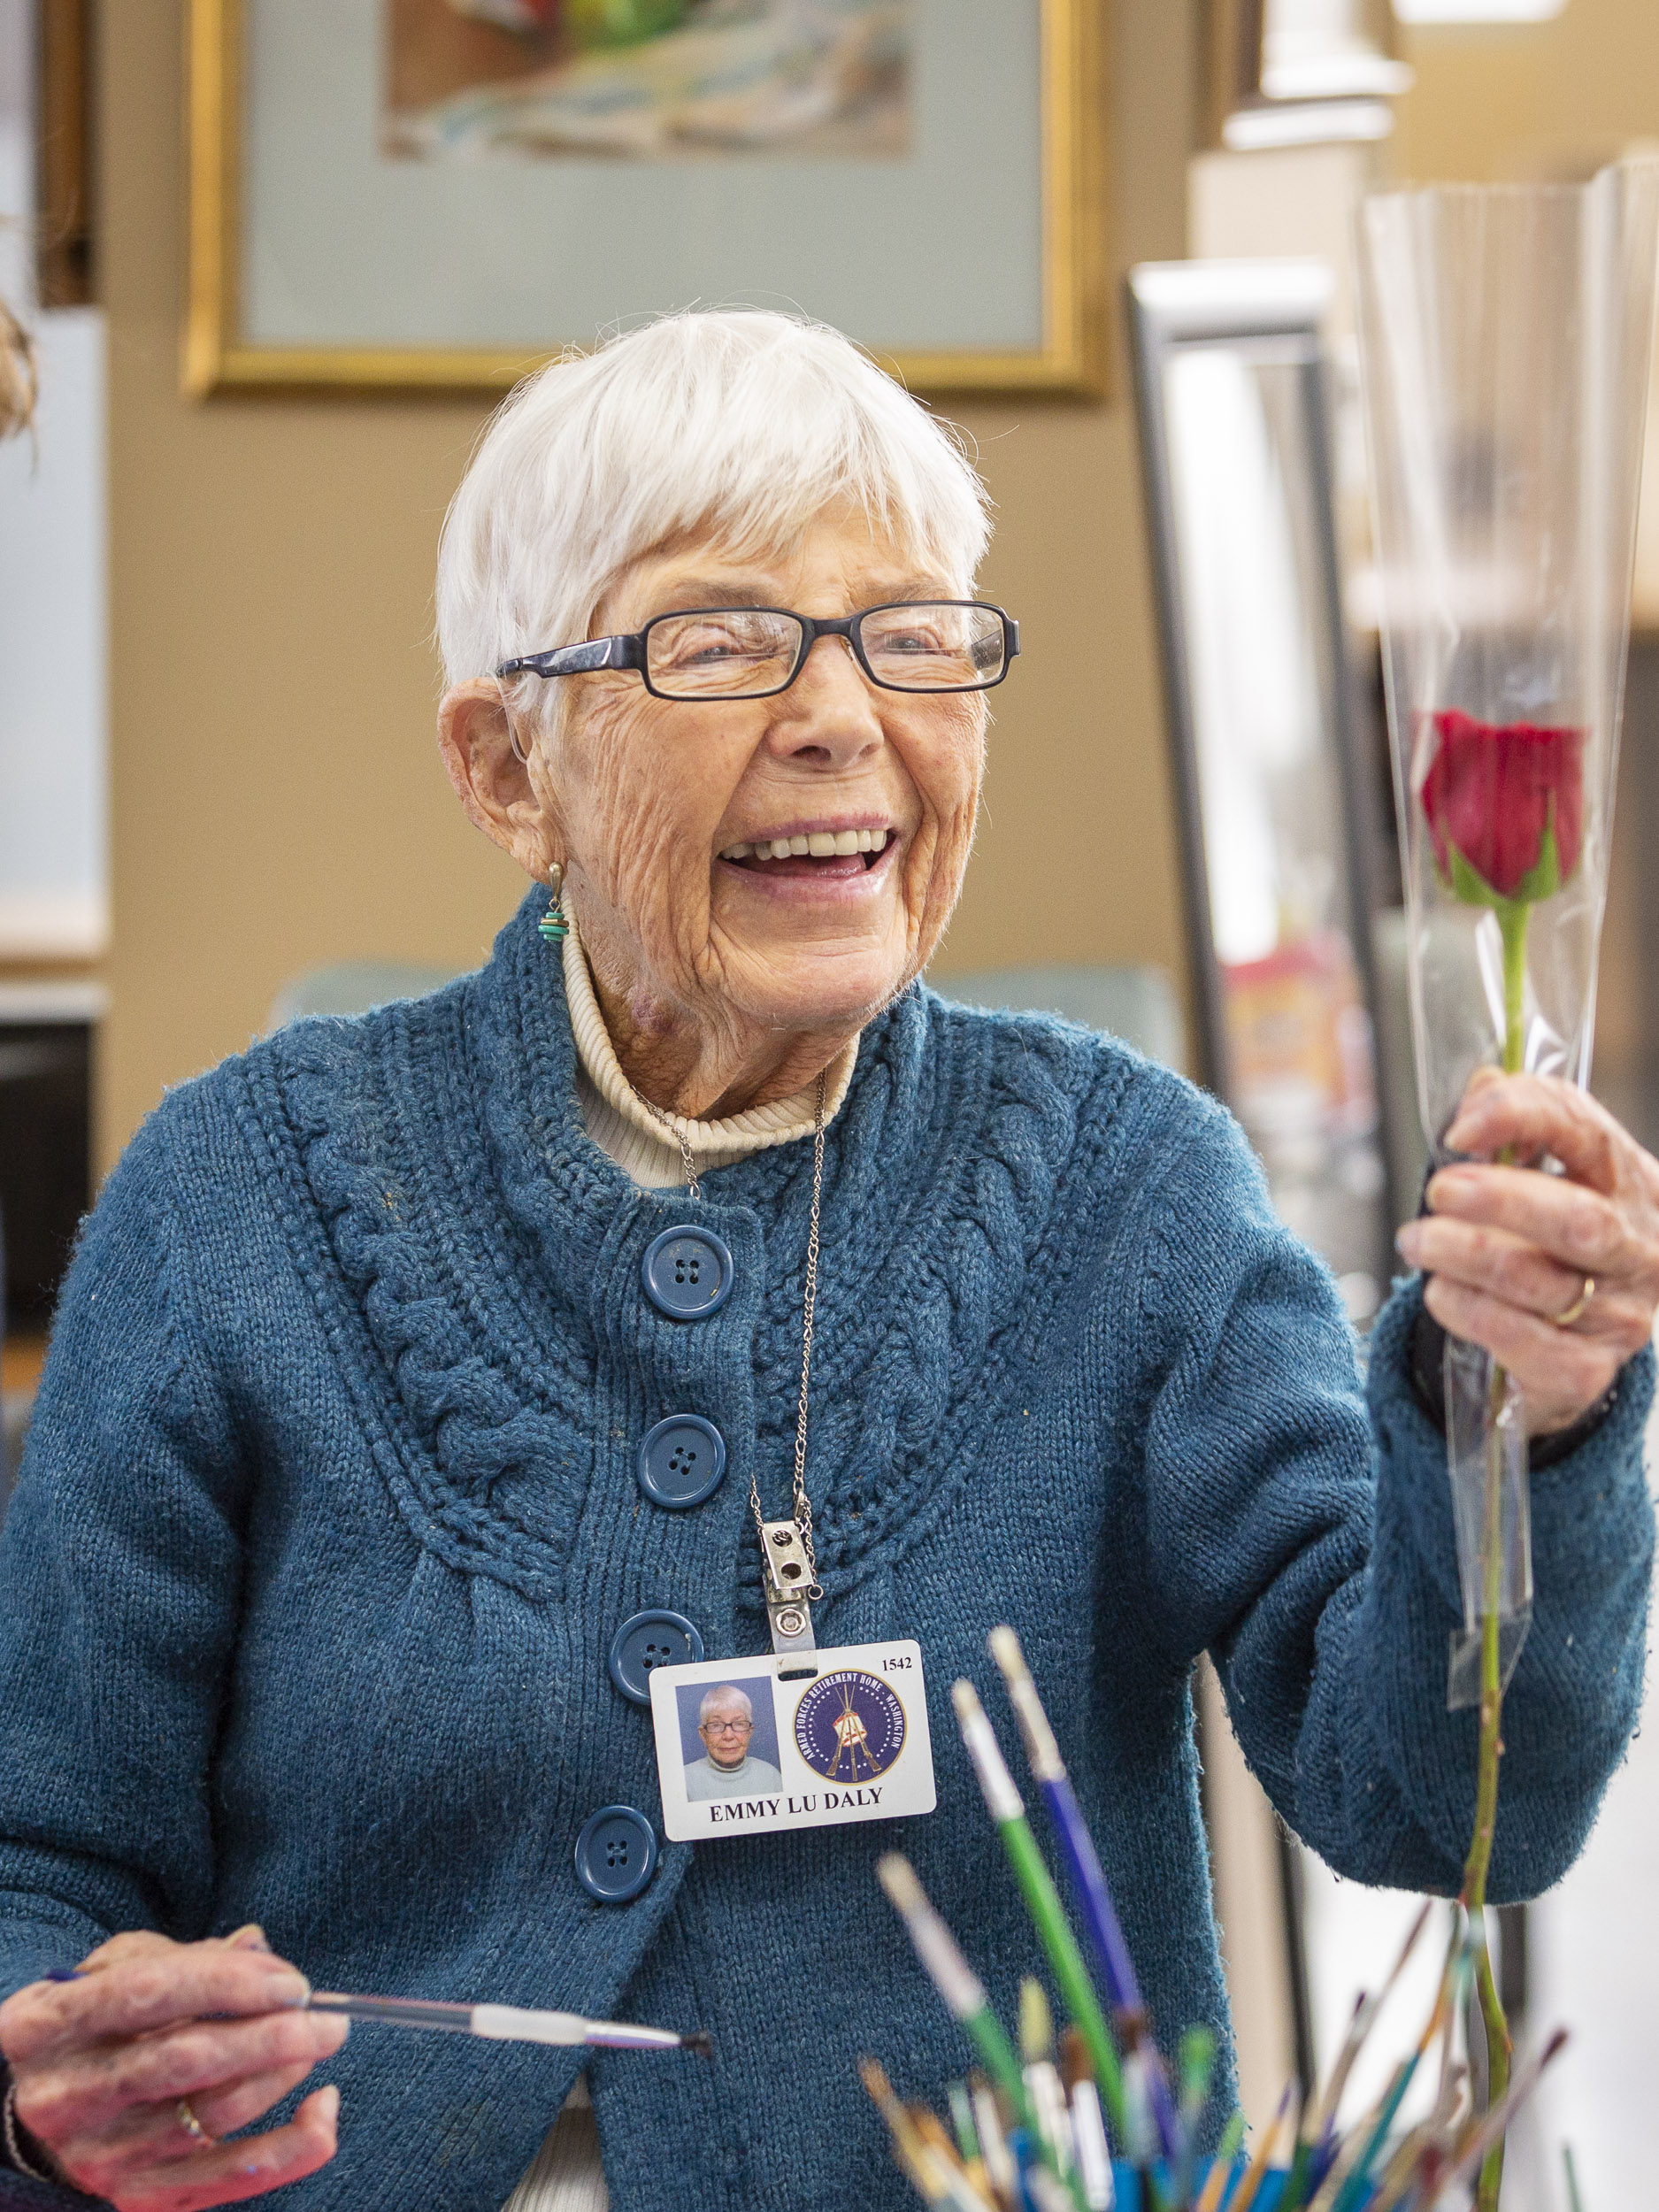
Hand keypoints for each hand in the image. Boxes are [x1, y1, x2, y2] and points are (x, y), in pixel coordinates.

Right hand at [0, 1925, 345, 2209]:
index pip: (147, 1993)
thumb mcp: (118, 1968)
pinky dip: (292, 2148)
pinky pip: (228, 2179)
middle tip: (329, 2019)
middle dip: (271, 2037)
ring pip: (213, 2115)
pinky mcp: (137, 2197)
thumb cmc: (97, 2019)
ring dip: (283, 2076)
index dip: (227, 1984)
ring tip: (317, 2042)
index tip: (292, 1983)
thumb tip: (259, 1947)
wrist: (44, 2102)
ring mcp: (99, 2155)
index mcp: (49, 2025)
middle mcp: (66, 2096)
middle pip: (185, 2061)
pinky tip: (324, 2108)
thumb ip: (187, 1955)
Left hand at [1394, 1068, 1658, 1436]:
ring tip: (1417, 1241)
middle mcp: (1638, 1248)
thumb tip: (1480, 1088)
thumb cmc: (1554, 1246)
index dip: (1522, 1118)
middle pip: (1577, 1221)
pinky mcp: (1585, 1371)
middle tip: (1438, 1191)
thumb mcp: (1548, 1179)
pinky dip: (1469, 1312)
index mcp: (1630, 1182)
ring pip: (1536, 1282)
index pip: (1588, 1132)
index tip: (1463, 1127)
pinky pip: (1521, 1341)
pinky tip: (1441, 1294)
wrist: (1579, 1344)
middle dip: (1499, 1201)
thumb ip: (1518, 1132)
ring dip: (1463, 1255)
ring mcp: (1620, 1315)